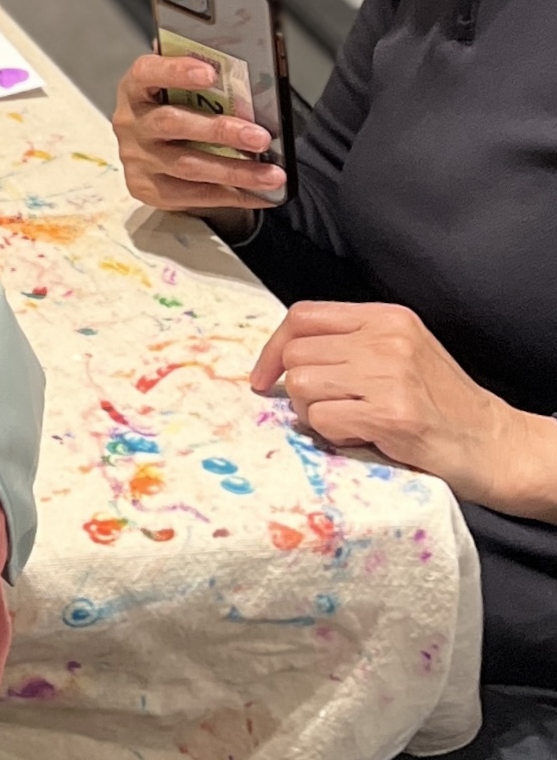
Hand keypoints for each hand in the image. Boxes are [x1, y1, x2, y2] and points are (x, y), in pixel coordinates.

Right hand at [110, 51, 283, 214]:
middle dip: (220, 131)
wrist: (145, 152)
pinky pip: (193, 195)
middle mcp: (132, 123)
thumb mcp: (174, 88)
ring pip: (188, 165)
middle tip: (260, 137)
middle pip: (172, 123)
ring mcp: (137, 158)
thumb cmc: (171, 109)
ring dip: (235, 171)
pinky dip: (231, 195)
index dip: (176, 71)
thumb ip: (196, 76)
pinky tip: (260, 194)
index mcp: (136, 88)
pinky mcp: (147, 188)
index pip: (148, 72)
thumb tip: (237, 64)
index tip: (210, 73)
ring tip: (273, 174)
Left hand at [250, 299, 554, 509]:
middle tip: (324, 410)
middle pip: (297, 353)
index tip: (264, 376)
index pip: (303, 315)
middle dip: (297, 389)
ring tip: (347, 423)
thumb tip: (286, 356)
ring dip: (313, 414)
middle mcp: (387, 338)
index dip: (274, 348)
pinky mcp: (392, 413)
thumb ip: (352, 344)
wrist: (494, 444)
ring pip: (302, 385)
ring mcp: (390, 374)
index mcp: (387, 318)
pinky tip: (362, 437)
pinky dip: (332, 435)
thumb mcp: (402, 353)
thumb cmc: (443, 405)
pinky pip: (323, 419)